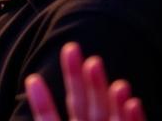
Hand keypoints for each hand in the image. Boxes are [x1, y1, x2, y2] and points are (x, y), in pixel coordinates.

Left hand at [25, 42, 146, 120]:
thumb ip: (50, 117)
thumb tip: (27, 110)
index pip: (52, 119)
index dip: (43, 104)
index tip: (32, 80)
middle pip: (82, 107)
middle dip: (77, 80)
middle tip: (70, 47)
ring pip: (109, 117)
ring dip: (104, 94)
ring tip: (95, 67)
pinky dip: (134, 119)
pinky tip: (134, 101)